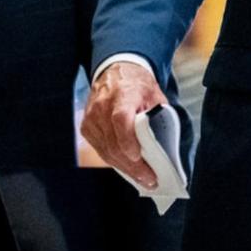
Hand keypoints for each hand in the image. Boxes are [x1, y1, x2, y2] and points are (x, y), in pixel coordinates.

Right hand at [81, 61, 165, 188]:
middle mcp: (102, 106)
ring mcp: (92, 117)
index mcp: (123, 95)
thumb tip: (163, 147)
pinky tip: (127, 168)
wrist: (115, 71)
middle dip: (133, 166)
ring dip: (125, 168)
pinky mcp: (86, 127)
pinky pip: (100, 149)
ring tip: (142, 179)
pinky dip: (114, 160)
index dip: (128, 141)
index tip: (138, 157)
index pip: (121, 120)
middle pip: (114, 143)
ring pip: (106, 151)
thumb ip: (158, 117)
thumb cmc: (138, 85)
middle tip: (149, 180)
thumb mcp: (155, 95)